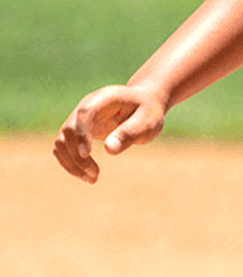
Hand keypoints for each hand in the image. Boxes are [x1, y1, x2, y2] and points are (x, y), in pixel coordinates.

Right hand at [52, 84, 167, 182]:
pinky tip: (87, 175)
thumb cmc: (147, 111)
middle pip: (68, 130)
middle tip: (96, 174)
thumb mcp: (147, 121)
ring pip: (61, 142)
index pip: (85, 113)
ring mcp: (78, 119)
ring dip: (72, 163)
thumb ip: (130, 132)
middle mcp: (86, 106)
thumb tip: (109, 149)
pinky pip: (63, 149)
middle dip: (77, 156)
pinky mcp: (76, 132)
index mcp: (105, 98)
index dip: (81, 133)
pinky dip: (70, 164)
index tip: (87, 154)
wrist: (143, 104)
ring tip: (93, 178)